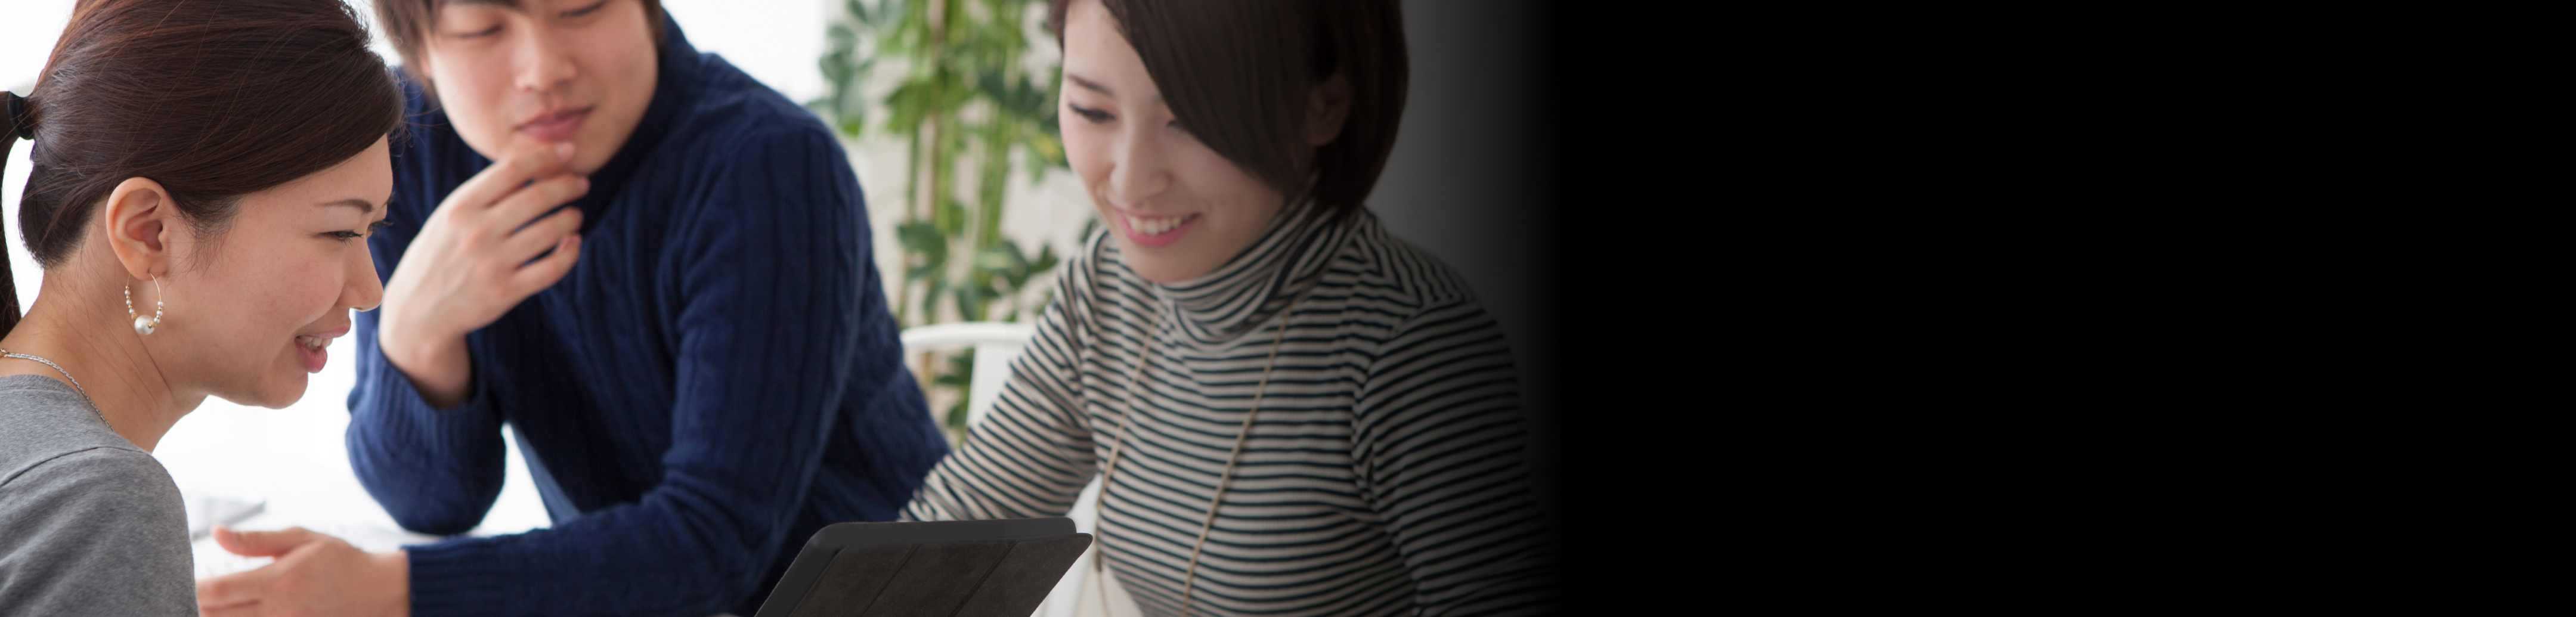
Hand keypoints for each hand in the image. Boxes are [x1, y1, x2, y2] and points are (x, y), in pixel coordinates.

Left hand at [196, 526, 408, 616]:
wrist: (379, 591)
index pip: (217, 591)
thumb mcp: (301, 539)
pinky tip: (234, 613)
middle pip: (215, 616)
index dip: (191, 589)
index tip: (182, 580)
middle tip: (187, 595)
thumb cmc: (340, 561)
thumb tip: (216, 533)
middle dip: (195, 606)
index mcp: (278, 580)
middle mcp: (279, 610)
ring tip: (206, 606)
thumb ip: (256, 540)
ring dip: (215, 616)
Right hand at [378, 139, 588, 406]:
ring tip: (575, 214)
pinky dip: (571, 252)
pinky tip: (573, 242)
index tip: (568, 150)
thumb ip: (485, 193)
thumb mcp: (450, 217)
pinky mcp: (507, 291)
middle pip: (537, 197)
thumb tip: (534, 162)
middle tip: (582, 183)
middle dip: (567, 185)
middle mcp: (476, 232)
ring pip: (551, 231)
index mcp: (460, 207)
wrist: (419, 309)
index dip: (545, 156)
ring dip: (571, 217)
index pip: (511, 170)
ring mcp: (492, 263)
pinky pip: (553, 267)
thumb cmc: (442, 253)